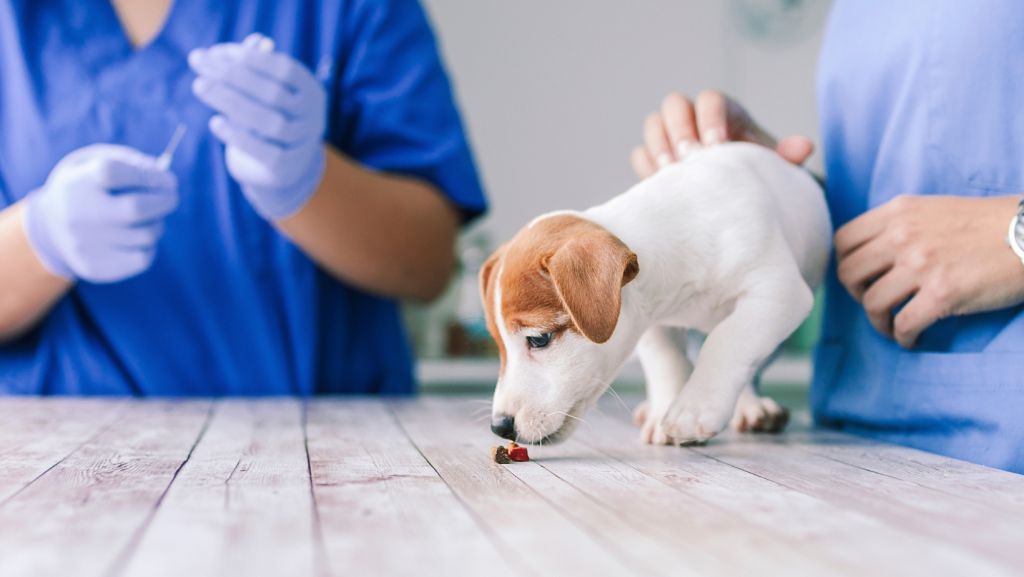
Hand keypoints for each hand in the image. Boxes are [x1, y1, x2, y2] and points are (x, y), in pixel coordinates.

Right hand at [21, 144, 178, 283]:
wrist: (53, 226)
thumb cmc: (92, 189)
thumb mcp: (102, 165)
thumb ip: (134, 165)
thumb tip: (164, 179)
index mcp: (78, 182)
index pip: (113, 172)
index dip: (149, 175)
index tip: (166, 179)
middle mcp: (77, 213)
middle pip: (135, 208)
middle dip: (164, 201)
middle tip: (171, 197)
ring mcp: (84, 243)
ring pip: (146, 234)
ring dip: (157, 223)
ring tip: (148, 218)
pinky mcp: (94, 267)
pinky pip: (143, 258)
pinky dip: (149, 246)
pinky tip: (139, 238)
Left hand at [189, 33, 326, 220]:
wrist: (283, 164)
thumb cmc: (269, 114)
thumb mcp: (265, 89)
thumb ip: (254, 66)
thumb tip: (241, 45)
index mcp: (310, 89)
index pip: (284, 69)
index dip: (250, 59)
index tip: (215, 52)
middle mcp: (312, 115)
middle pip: (273, 94)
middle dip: (232, 76)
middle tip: (198, 63)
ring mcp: (302, 143)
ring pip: (269, 122)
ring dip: (230, 101)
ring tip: (199, 86)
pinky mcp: (287, 167)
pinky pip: (264, 152)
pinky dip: (238, 136)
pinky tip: (215, 122)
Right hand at [630, 90, 813, 178]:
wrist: (741, 197)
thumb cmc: (758, 175)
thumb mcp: (774, 166)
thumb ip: (786, 156)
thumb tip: (804, 146)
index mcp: (725, 112)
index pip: (710, 98)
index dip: (710, 118)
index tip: (716, 146)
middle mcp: (695, 118)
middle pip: (675, 104)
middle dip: (679, 130)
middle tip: (689, 159)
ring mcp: (672, 138)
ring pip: (654, 124)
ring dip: (659, 146)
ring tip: (671, 173)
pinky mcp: (655, 161)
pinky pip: (641, 155)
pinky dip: (647, 166)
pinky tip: (660, 185)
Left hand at [835, 195, 1023, 347]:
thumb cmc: (990, 224)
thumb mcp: (934, 210)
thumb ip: (901, 227)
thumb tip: (872, 255)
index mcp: (898, 212)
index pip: (843, 241)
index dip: (845, 265)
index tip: (860, 279)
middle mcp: (902, 235)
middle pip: (849, 274)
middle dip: (857, 296)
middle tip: (876, 305)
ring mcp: (921, 264)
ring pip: (872, 303)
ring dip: (879, 322)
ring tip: (894, 327)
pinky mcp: (943, 292)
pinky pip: (904, 324)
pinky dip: (904, 337)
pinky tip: (914, 339)